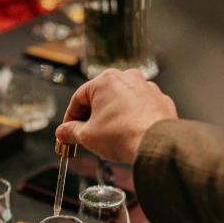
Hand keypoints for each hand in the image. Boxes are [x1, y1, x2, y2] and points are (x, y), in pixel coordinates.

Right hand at [55, 68, 176, 163]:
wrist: (155, 144)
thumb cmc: (122, 135)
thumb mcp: (88, 136)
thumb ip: (71, 132)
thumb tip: (63, 132)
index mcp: (105, 81)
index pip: (79, 97)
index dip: (70, 117)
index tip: (68, 130)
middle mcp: (127, 77)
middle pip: (101, 97)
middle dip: (91, 115)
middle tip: (86, 133)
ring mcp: (146, 87)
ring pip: (122, 100)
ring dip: (112, 115)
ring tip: (109, 135)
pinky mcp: (160, 100)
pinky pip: (140, 107)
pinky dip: (132, 117)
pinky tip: (128, 132)